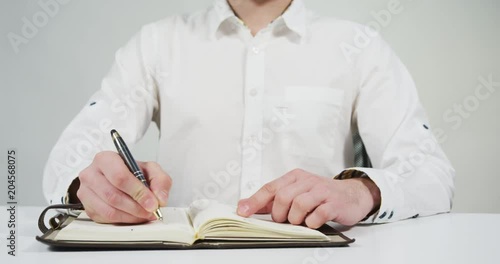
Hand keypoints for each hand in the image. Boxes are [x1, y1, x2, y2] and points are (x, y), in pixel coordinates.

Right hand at [76, 151, 171, 223]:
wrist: (115, 177)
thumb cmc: (130, 172)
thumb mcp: (149, 169)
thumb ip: (160, 180)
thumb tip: (160, 198)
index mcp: (105, 159)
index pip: (119, 177)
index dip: (138, 192)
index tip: (152, 202)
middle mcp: (91, 174)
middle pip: (113, 195)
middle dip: (136, 207)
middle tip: (150, 210)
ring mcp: (86, 192)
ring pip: (109, 210)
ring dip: (131, 216)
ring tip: (145, 214)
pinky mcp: (88, 207)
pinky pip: (106, 218)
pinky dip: (124, 220)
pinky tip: (134, 216)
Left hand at [236, 169, 379, 227]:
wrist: (352, 194)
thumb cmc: (320, 194)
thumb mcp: (296, 192)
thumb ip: (272, 199)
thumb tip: (245, 206)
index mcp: (295, 177)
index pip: (270, 187)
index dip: (255, 201)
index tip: (242, 212)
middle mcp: (307, 181)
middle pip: (283, 197)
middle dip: (279, 214)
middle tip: (284, 220)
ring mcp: (322, 191)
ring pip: (299, 205)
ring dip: (295, 219)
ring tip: (300, 221)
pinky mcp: (334, 203)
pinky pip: (318, 215)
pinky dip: (312, 222)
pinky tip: (313, 222)